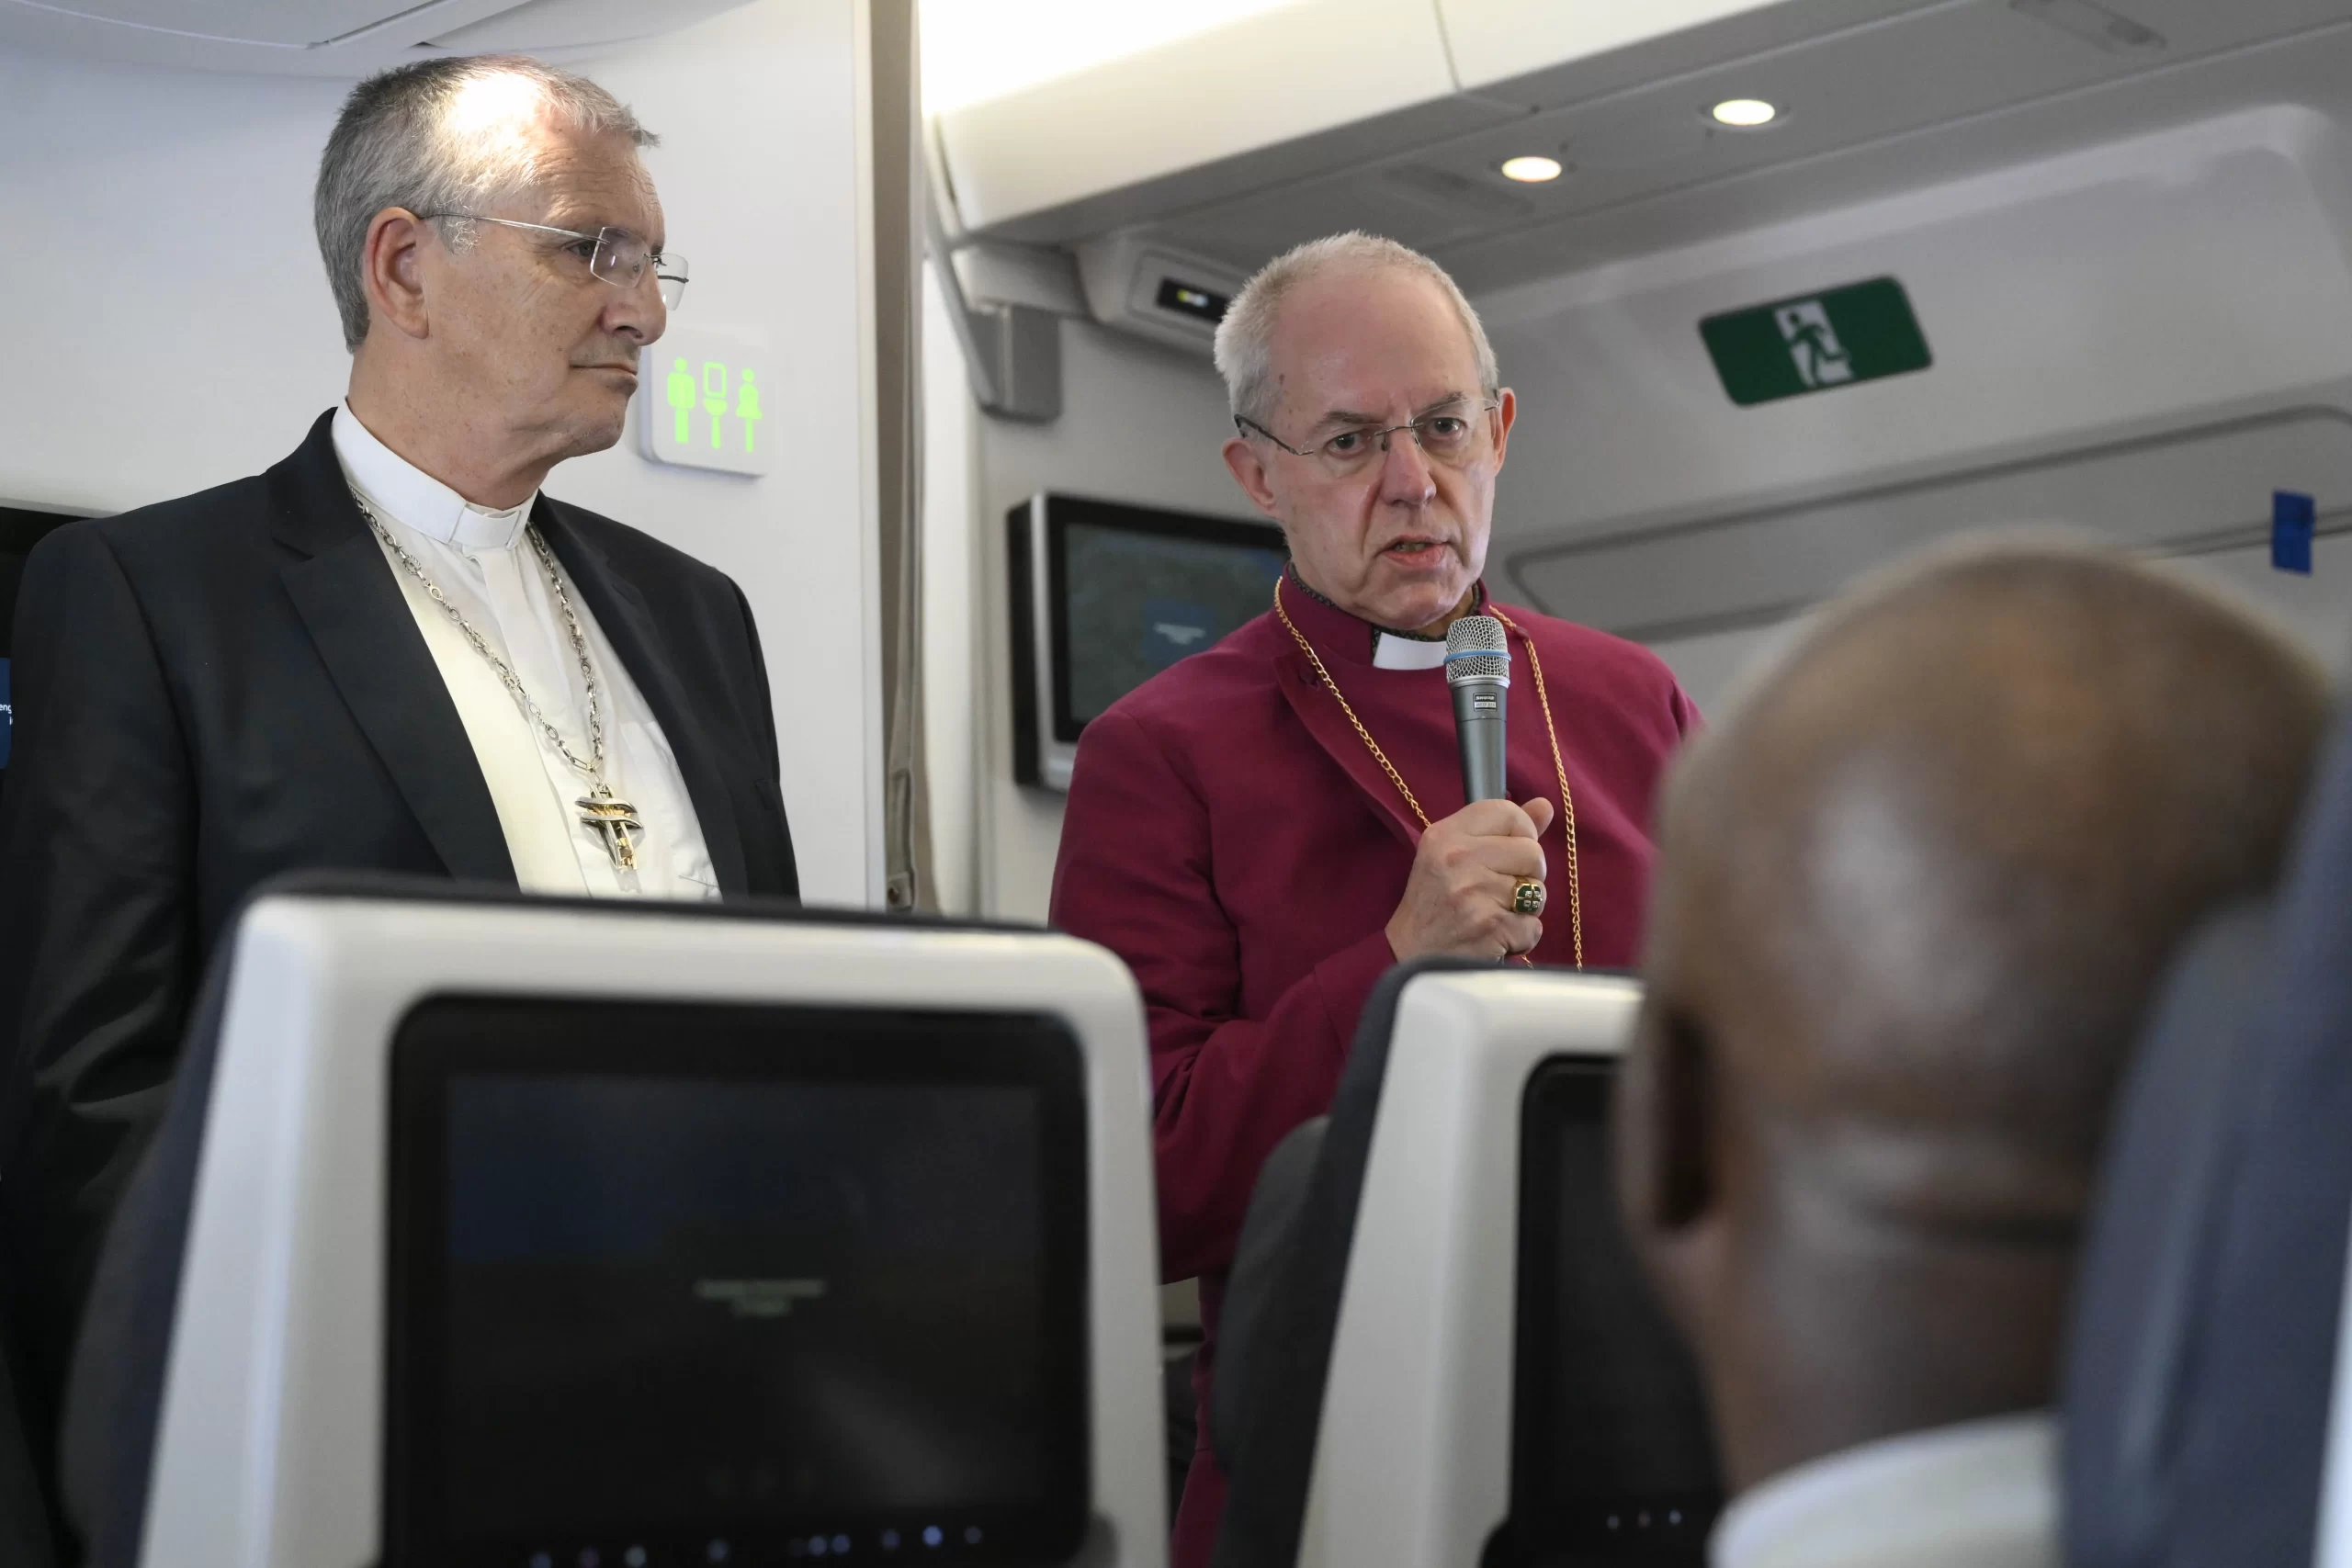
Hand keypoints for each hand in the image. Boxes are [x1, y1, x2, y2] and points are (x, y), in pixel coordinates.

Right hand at [1384, 797, 1555, 961]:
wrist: (1409, 958)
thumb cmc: (1435, 904)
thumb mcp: (1454, 855)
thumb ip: (1502, 829)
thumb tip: (1545, 805)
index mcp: (1446, 834)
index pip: (1509, 813)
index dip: (1521, 834)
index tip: (1508, 854)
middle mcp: (1458, 858)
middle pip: (1533, 852)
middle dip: (1526, 876)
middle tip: (1498, 891)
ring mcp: (1475, 893)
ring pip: (1537, 892)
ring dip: (1524, 909)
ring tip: (1493, 913)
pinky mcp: (1490, 927)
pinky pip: (1533, 927)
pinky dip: (1519, 937)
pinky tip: (1494, 937)